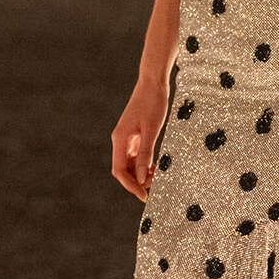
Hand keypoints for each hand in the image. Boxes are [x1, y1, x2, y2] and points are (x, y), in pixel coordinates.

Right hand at [111, 74, 169, 200]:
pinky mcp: (135, 135)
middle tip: (155, 188)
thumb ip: (146, 156)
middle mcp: (120, 141)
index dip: (131, 186)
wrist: (153, 82)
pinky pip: (137, 156)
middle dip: (137, 181)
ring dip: (142, 174)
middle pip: (123, 170)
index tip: (145, 196)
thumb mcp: (152, 131)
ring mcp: (127, 138)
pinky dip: (146, 164)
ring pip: (131, 164)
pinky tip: (157, 166)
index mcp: (120, 140)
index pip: (119, 171)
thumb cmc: (153, 103)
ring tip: (159, 176)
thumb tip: (142, 180)